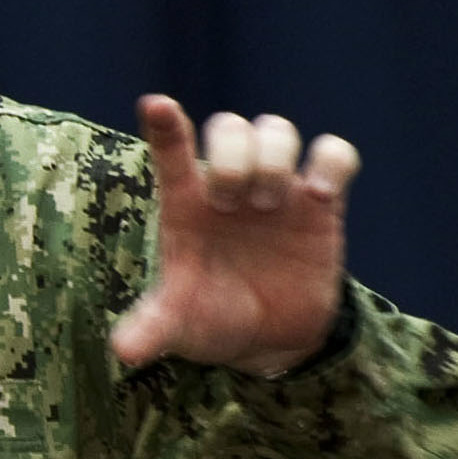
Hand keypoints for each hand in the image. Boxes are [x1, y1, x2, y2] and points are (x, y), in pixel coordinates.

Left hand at [109, 95, 361, 376]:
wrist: (268, 338)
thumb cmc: (212, 318)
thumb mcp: (181, 325)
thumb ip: (154, 329)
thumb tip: (122, 352)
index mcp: (186, 203)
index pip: (171, 151)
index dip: (165, 126)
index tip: (156, 105)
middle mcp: (229, 185)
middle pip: (229, 127)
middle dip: (232, 155)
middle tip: (229, 203)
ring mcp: (276, 187)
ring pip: (277, 128)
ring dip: (273, 157)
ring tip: (269, 205)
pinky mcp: (320, 203)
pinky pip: (335, 153)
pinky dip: (332, 161)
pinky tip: (321, 194)